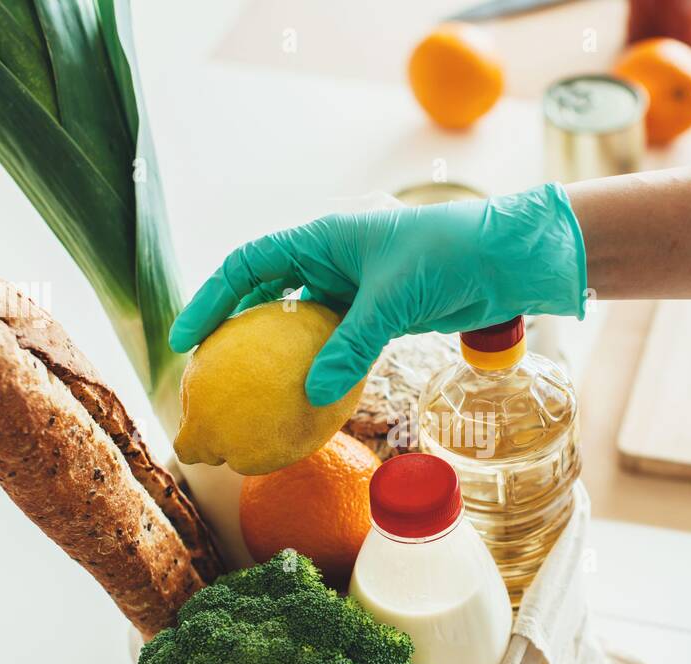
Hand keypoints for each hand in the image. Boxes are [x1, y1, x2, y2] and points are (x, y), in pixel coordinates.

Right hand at [169, 183, 587, 404]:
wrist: (503, 259)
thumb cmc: (448, 256)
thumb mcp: (392, 299)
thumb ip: (349, 345)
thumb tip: (309, 395)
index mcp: (322, 237)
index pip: (249, 264)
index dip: (212, 298)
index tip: (188, 340)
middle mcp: (330, 259)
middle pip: (267, 294)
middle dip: (237, 330)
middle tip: (212, 375)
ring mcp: (353, 288)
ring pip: (301, 323)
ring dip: (279, 355)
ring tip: (251, 394)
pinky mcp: (377, 313)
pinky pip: (336, 342)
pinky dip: (320, 366)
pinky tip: (307, 399)